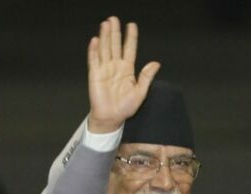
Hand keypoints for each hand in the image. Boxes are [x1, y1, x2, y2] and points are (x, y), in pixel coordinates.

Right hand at [86, 16, 159, 133]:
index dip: (131, 37)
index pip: (129, 49)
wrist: (111, 118)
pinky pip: (94, 60)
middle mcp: (115, 67)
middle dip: (115, 32)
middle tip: (114, 19)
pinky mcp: (95, 75)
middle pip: (115, 45)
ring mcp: (105, 70)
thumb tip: (156, 63)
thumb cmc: (125, 107)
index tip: (132, 25)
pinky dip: (94, 50)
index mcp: (127, 70)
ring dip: (105, 36)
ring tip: (105, 24)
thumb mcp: (140, 92)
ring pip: (105, 49)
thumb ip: (146, 77)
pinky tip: (95, 40)